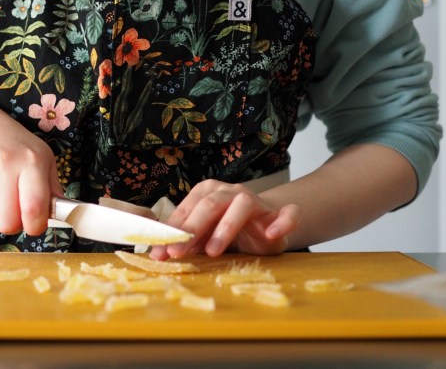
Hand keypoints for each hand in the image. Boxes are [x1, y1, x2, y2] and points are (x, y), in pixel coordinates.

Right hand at [0, 99, 62, 235]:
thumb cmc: (14, 143)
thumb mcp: (43, 156)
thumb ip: (53, 187)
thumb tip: (61, 213)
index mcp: (31, 161)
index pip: (34, 208)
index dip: (37, 226)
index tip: (36, 224)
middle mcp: (4, 167)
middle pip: (9, 223)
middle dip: (16, 226)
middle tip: (17, 214)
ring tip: (1, 204)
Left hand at [149, 180, 300, 259]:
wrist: (265, 226)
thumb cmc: (227, 229)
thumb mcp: (204, 235)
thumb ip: (186, 241)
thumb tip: (157, 253)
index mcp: (207, 193)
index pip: (187, 210)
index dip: (173, 232)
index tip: (160, 253)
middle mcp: (230, 192)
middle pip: (210, 205)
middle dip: (192, 229)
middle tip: (178, 252)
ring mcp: (256, 201)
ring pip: (241, 206)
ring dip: (226, 228)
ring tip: (213, 251)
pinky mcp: (280, 214)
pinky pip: (287, 214)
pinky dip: (282, 222)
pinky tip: (273, 234)